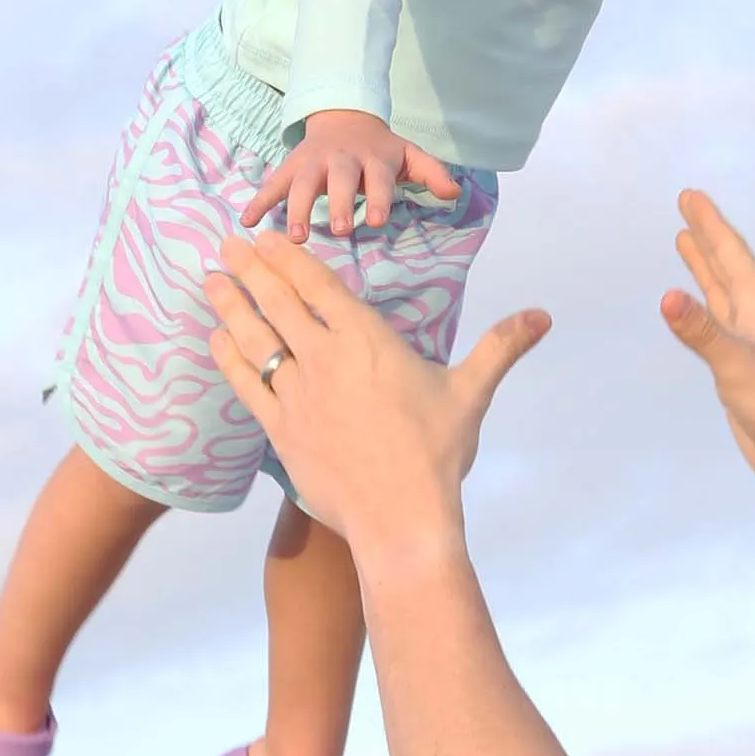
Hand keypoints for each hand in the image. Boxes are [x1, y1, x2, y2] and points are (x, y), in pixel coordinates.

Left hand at [204, 231, 550, 545]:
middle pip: (279, 303)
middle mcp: (325, 359)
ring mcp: (298, 394)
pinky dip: (229, 358)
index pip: (320, 287)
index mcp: (367, 341)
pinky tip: (217, 339)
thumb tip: (543, 315)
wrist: (400, 519)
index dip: (290, 258)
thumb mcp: (471, 392)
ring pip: (255, 338)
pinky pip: (247, 385)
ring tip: (211, 280)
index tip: (267, 236)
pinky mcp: (282, 430)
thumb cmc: (438, 453)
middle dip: (251, 269)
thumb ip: (501, 346)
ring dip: (231, 305)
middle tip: (227, 243)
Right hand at [241, 109, 462, 240]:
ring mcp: (312, 161)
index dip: (377, 196)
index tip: (377, 220)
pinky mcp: (290, 166)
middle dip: (339, 202)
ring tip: (296, 236)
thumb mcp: (409, 155)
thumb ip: (431, 173)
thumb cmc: (379, 148)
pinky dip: (259, 200)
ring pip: (302, 182)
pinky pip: (272, 183)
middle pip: (339, 179)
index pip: (377, 177)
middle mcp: (341, 159)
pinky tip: (248, 221)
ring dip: (298, 207)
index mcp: (372, 158)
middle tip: (341, 229)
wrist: (344, 118)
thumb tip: (454, 192)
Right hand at [660, 189, 754, 498]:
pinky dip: (704, 303)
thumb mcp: (737, 368)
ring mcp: (751, 341)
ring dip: (705, 265)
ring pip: (722, 290)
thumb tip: (667, 297)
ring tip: (688, 241)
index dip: (710, 223)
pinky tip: (698, 304)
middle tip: (688, 204)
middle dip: (707, 234)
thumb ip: (702, 333)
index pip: (731, 253)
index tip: (690, 195)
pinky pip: (719, 320)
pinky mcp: (743, 366)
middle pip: (727, 264)